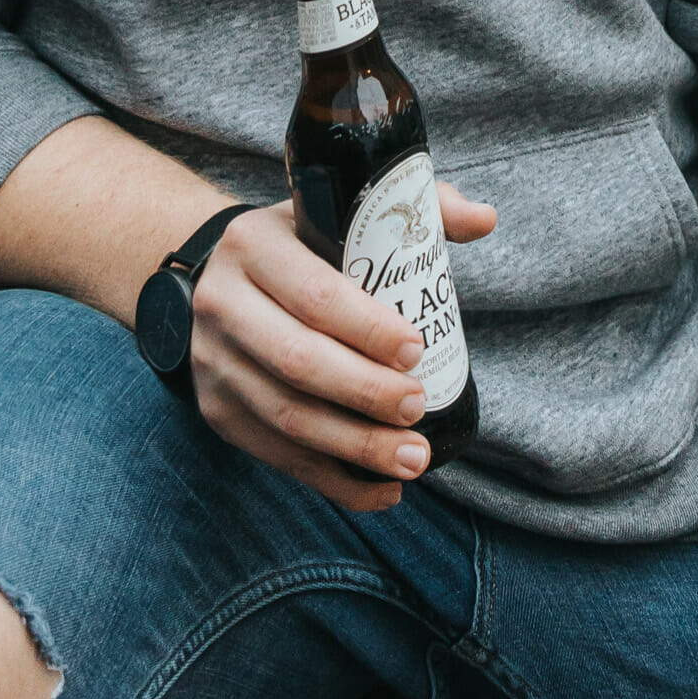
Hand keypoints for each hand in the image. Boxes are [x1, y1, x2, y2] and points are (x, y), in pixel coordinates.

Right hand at [187, 186, 493, 513]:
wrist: (213, 275)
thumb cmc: (299, 244)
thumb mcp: (341, 211)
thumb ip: (414, 209)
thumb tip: (485, 219)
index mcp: (253, 245)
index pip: (314, 293)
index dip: (368, 328)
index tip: (417, 350)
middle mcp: (222, 303)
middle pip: (298, 361)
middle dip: (366, 393)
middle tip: (418, 408)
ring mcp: (214, 362)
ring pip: (286, 417)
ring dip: (355, 447)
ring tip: (413, 459)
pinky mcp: (218, 411)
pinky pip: (278, 455)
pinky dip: (334, 480)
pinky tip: (383, 489)